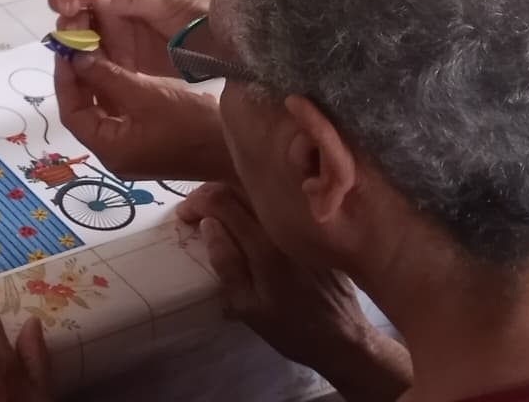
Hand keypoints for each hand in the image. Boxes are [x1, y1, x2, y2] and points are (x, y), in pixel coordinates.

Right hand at [46, 0, 209, 78]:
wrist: (223, 48)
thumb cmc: (199, 11)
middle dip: (65, 7)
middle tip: (66, 24)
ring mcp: (114, 26)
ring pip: (79, 25)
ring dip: (71, 32)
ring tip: (75, 44)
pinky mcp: (118, 53)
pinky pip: (91, 52)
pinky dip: (82, 56)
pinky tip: (82, 61)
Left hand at [52, 52, 226, 179]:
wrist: (235, 146)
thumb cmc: (190, 124)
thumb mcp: (146, 95)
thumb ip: (108, 76)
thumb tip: (77, 58)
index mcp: (109, 150)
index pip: (72, 114)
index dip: (64, 80)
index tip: (64, 50)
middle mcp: (115, 153)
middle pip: (85, 112)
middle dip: (79, 79)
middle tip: (76, 45)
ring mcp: (132, 148)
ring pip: (103, 111)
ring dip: (97, 82)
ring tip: (93, 49)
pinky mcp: (148, 140)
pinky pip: (121, 113)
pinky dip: (115, 91)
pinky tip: (116, 65)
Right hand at [177, 186, 409, 397]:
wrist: (345, 339)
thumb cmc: (291, 329)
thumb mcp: (248, 307)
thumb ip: (226, 263)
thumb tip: (208, 225)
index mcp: (265, 247)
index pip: (222, 202)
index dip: (196, 203)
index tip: (183, 216)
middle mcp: (286, 227)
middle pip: (241, 188)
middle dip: (211, 194)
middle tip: (195, 210)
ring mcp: (303, 226)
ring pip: (261, 194)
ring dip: (232, 195)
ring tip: (216, 212)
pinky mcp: (314, 229)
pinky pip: (280, 206)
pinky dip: (255, 205)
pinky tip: (246, 219)